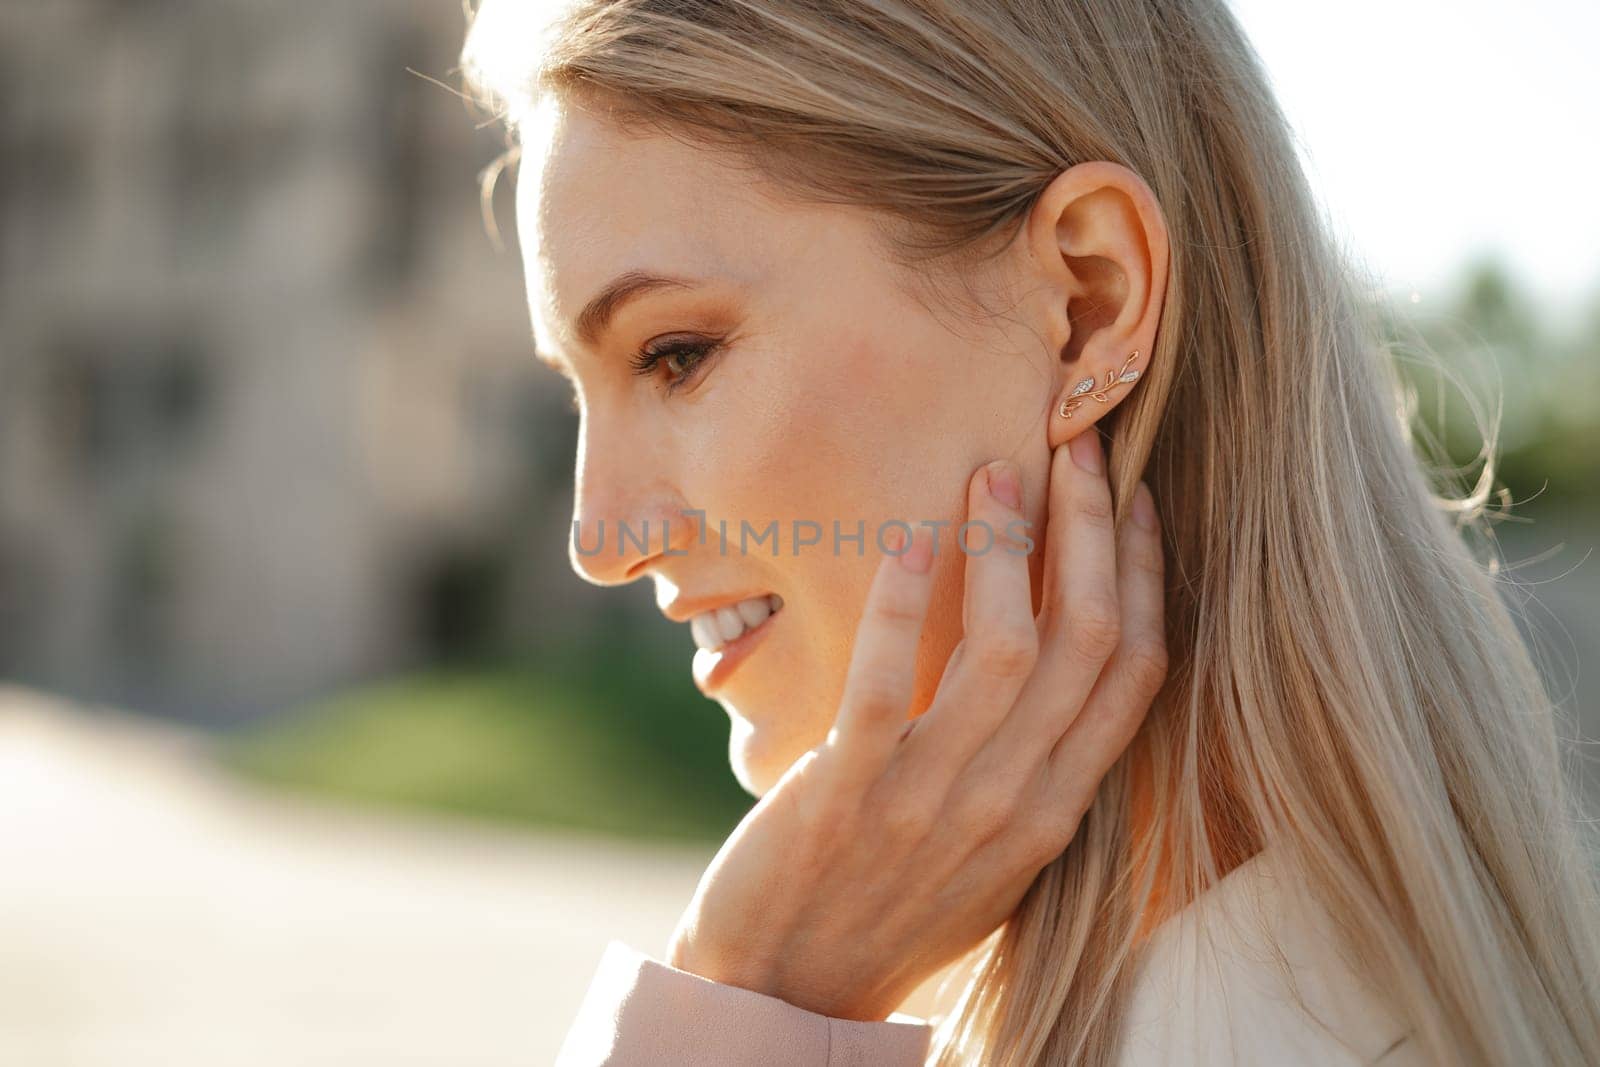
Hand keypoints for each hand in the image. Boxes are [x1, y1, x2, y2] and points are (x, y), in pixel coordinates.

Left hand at [664, 431, 1167, 1020]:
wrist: (788, 988)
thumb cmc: (891, 906)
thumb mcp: (991, 850)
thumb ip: (1030, 767)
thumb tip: (1045, 662)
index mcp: (1056, 811)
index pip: (1135, 675)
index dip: (1144, 576)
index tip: (1135, 500)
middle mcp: (1014, 803)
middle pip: (1087, 641)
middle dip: (1090, 530)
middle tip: (1076, 445)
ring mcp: (932, 800)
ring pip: (1005, 651)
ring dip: (1006, 548)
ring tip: (991, 475)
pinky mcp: (847, 793)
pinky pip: (888, 679)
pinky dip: (901, 601)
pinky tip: (902, 536)